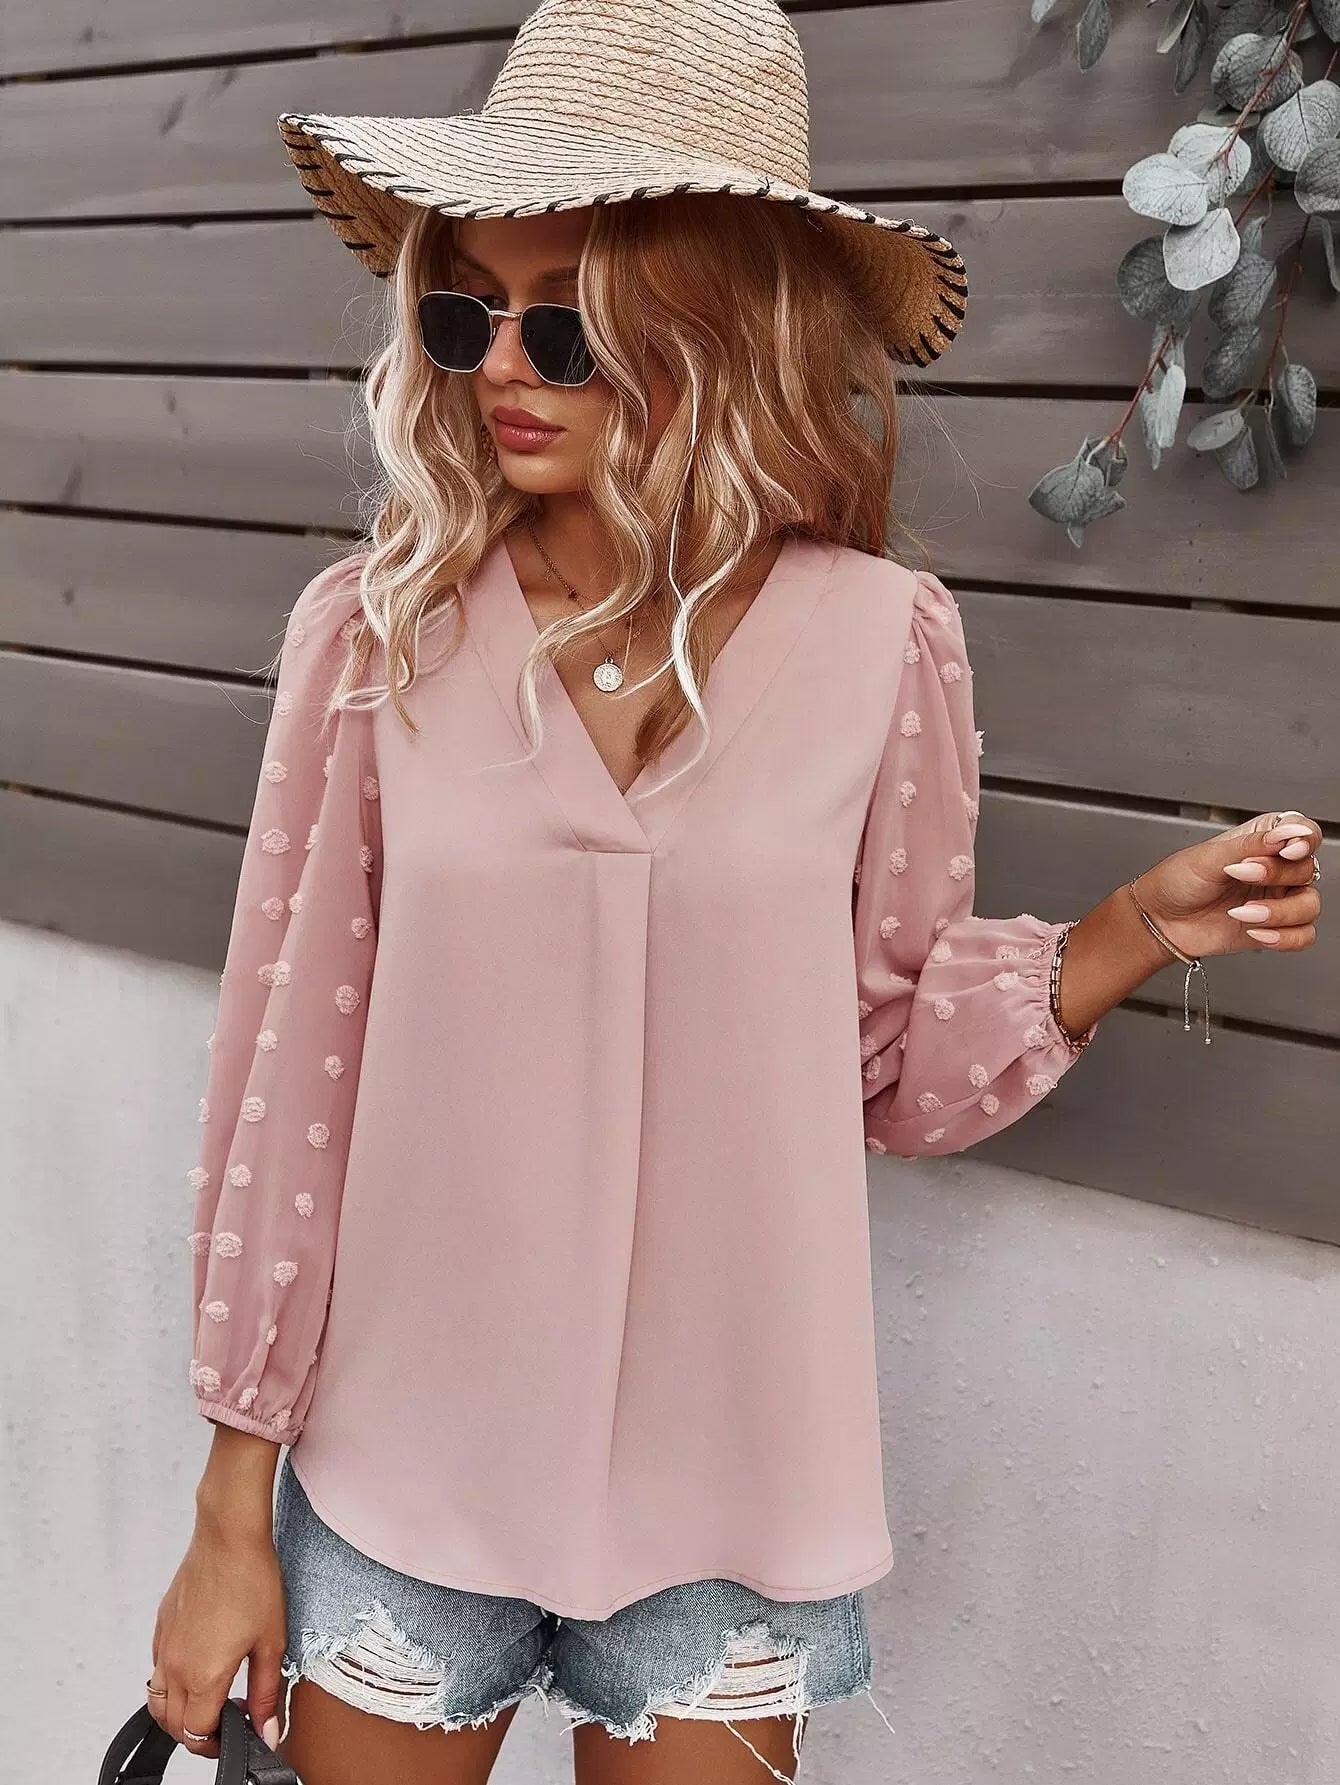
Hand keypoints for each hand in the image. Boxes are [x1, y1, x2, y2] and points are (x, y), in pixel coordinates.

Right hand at [147, 1507, 287, 1759]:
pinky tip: (198, 1667)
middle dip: (197, 1734)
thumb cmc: (253, 1580)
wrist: (228, 1536)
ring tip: (209, 1701)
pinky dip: (170, 1683)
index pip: (197, 1734)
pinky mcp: (161, 1626)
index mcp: (203, 1676)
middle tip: (226, 1723)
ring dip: (178, 1713)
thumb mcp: (271, 1642)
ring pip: (158, 1701)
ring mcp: (164, 1645)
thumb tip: (268, 1732)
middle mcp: (176, 1666)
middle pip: (173, 1724)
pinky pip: (156, 1670)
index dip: (218, 1744)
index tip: (236, 1735)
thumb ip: (267, 1693)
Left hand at [1133, 809, 1322, 960]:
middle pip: (1307, 870)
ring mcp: (1277, 899)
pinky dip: (1284, 937)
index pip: (1304, 832)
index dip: (1304, 839)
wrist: (1160, 920)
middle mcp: (1276, 869)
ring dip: (1279, 912)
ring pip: (1309, 905)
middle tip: (1240, 875)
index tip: (1286, 850)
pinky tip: (1256, 932)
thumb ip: (1251, 844)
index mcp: (1262, 841)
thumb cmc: (1177, 881)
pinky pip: (1303, 936)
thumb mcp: (1209, 856)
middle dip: (1276, 875)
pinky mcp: (1274, 928)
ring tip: (1242, 912)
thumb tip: (1285, 833)